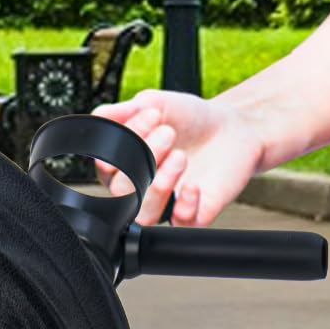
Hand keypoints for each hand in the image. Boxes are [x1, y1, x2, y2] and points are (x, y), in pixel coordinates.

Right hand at [91, 90, 272, 226]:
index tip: (150, 114)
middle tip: (168, 133)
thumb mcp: (154, 104)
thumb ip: (124, 111)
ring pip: (144, 215)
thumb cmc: (191, 119)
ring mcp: (165, 205)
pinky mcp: (191, 215)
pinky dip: (184, 204)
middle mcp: (141, 188)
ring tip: (180, 157)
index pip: (107, 167)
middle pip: (123, 191)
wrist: (231, 127)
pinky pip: (179, 224)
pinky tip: (193, 185)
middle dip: (144, 157)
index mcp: (126, 164)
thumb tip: (98, 116)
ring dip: (158, 186)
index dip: (124, 143)